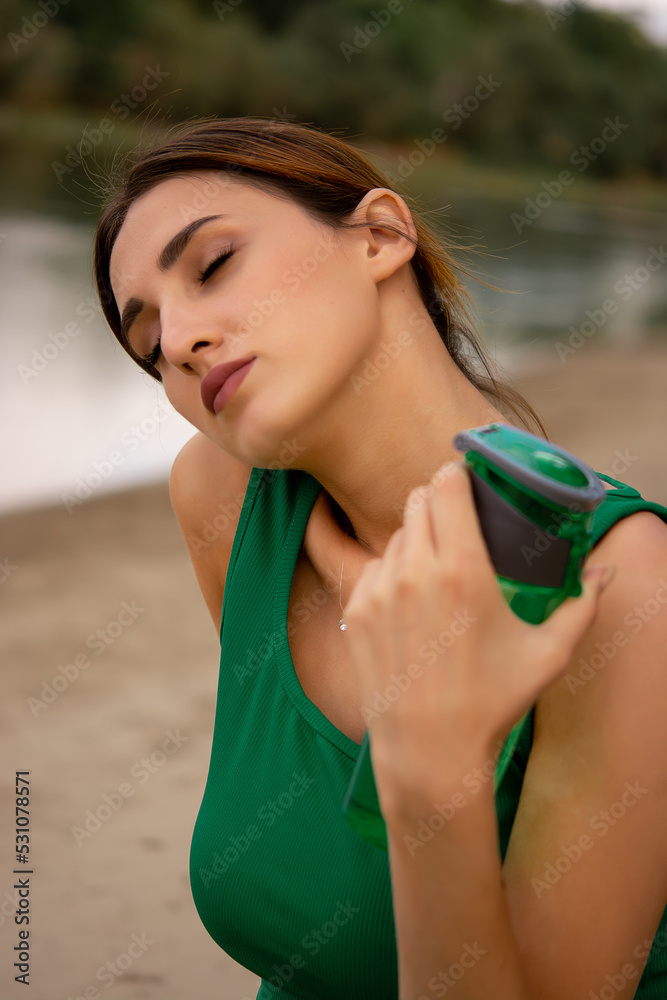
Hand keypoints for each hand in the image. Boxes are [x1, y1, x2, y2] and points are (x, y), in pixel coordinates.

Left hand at [343, 460, 610, 807]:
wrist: (429, 751)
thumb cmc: (493, 702)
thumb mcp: (548, 654)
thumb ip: (582, 605)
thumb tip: (606, 573)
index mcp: (463, 570)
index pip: (447, 486)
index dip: (457, 477)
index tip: (467, 482)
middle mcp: (416, 571)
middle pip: (419, 501)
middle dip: (439, 505)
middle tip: (456, 526)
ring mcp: (379, 590)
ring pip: (396, 536)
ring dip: (416, 541)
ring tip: (438, 573)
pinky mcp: (355, 610)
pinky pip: (372, 568)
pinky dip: (391, 574)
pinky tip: (410, 603)